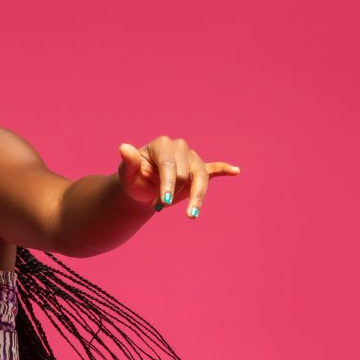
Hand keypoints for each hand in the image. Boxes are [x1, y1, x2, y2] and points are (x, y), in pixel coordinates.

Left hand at [117, 137, 240, 217]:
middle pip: (185, 174)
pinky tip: (235, 171)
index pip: (170, 166)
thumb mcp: (128, 174)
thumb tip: (123, 148)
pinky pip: (214, 169)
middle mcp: (180, 147)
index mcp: (162, 145)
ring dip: (196, 197)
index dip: (167, 185)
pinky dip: (224, 170)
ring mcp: (191, 158)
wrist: (141, 187)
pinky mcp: (199, 169)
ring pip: (201, 178)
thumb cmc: (134, 179)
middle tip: (157, 205)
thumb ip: (129, 162)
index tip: (161, 202)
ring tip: (191, 215)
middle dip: (172, 193)